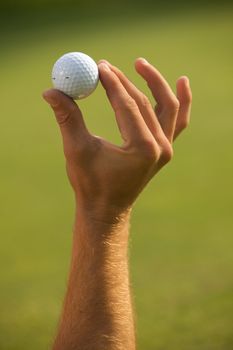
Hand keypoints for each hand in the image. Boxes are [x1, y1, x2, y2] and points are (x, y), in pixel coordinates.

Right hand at [43, 58, 191, 220]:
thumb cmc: (91, 183)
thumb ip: (68, 118)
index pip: (127, 105)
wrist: (107, 209)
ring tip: (140, 63)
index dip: (112, 83)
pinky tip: (182, 81)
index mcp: (142, 149)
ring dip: (155, 84)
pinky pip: (177, 121)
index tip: (99, 66)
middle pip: (143, 103)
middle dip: (123, 82)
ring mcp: (166, 149)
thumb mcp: (78, 150)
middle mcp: (160, 148)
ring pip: (167, 107)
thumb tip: (50, 90)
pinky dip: (180, 102)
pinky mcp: (164, 150)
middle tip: (105, 66)